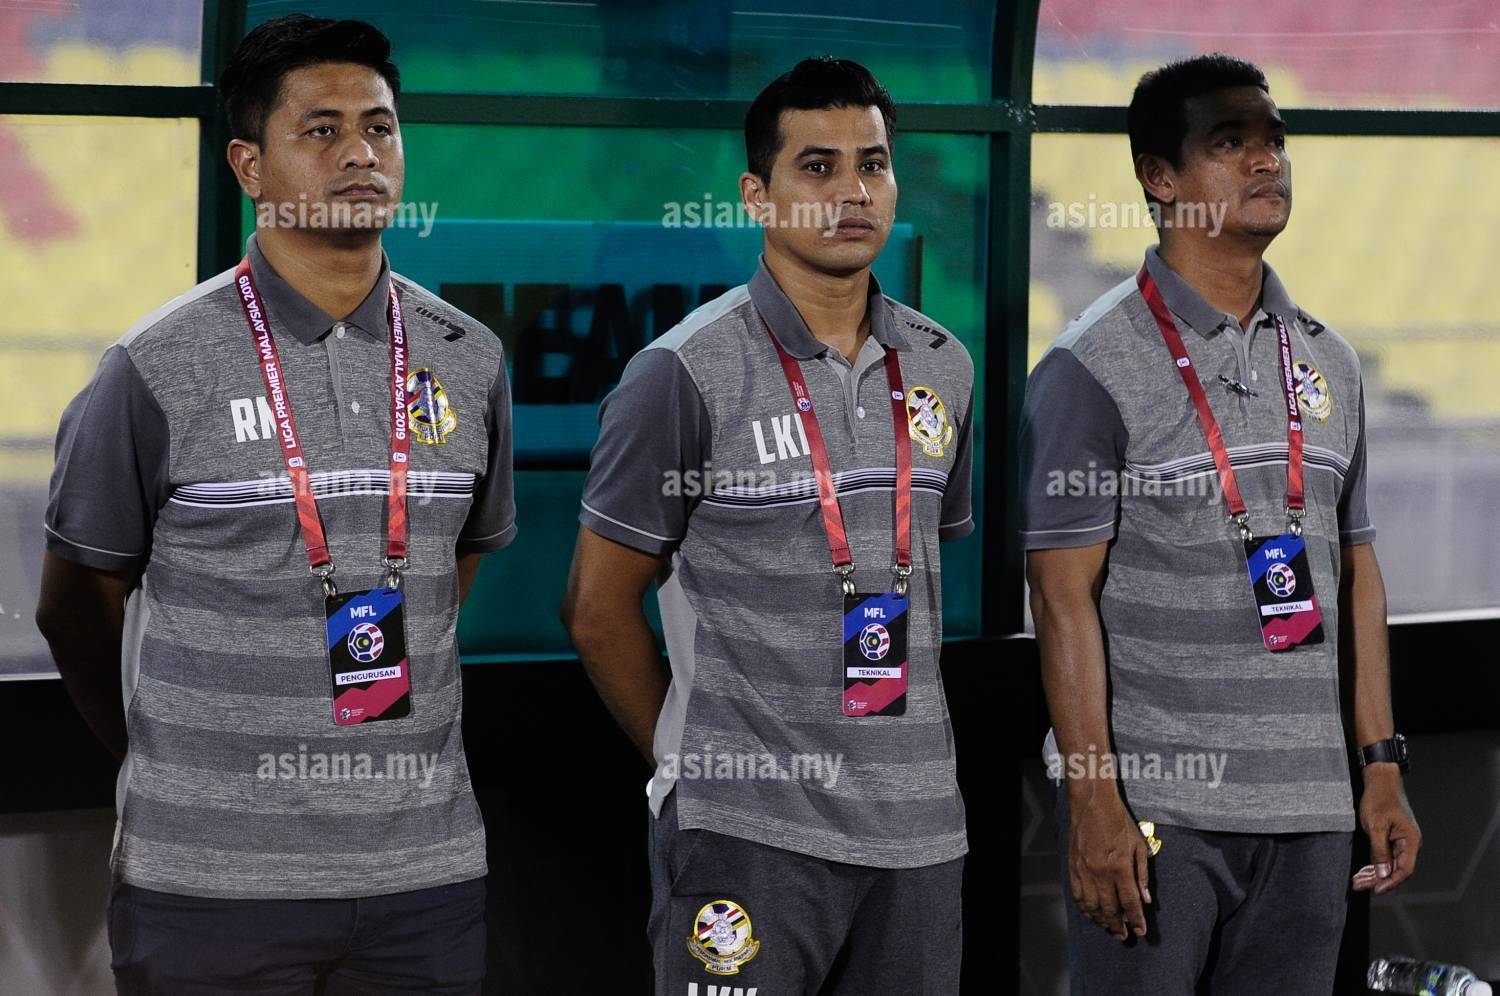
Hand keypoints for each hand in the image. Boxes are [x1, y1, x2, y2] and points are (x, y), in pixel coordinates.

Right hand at [1067, 786, 1151, 940]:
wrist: (1092, 804)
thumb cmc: (1118, 822)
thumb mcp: (1139, 846)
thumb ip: (1142, 874)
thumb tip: (1146, 899)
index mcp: (1120, 868)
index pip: (1130, 902)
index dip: (1136, 920)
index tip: (1140, 932)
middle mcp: (1100, 873)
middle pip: (1109, 908)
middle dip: (1118, 925)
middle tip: (1123, 936)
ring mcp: (1084, 871)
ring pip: (1091, 905)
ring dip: (1100, 920)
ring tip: (1108, 927)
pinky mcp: (1073, 867)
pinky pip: (1077, 894)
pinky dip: (1084, 907)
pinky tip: (1091, 913)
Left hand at [1353, 766, 1419, 894]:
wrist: (1381, 780)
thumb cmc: (1379, 798)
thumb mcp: (1376, 826)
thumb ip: (1379, 851)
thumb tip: (1382, 874)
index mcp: (1410, 841)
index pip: (1404, 869)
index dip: (1390, 882)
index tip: (1375, 889)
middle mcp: (1409, 843)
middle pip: (1396, 869)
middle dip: (1378, 880)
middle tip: (1359, 885)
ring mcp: (1401, 841)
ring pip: (1390, 864)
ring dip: (1374, 874)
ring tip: (1357, 881)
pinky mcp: (1392, 838)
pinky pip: (1385, 856)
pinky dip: (1374, 864)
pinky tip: (1363, 872)